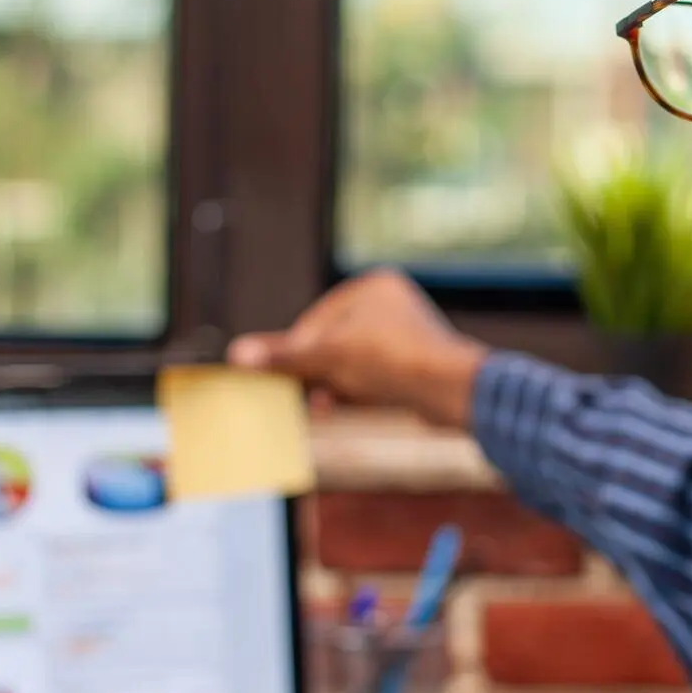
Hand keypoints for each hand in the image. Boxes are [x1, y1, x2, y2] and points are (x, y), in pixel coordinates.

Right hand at [228, 269, 487, 430]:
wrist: (454, 391)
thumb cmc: (393, 362)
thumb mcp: (330, 358)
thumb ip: (286, 357)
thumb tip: (237, 354)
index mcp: (373, 286)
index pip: (317, 319)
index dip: (297, 351)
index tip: (280, 378)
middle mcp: (392, 304)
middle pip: (335, 342)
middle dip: (316, 371)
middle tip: (297, 396)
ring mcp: (406, 334)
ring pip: (354, 362)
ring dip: (335, 385)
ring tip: (324, 405)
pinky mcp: (416, 365)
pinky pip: (376, 376)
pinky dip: (359, 391)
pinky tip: (349, 406)